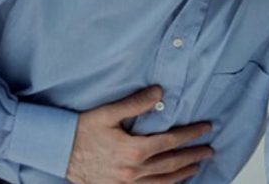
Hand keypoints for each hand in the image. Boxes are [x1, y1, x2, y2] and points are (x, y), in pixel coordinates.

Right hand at [65, 86, 212, 182]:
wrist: (58, 152)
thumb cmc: (81, 130)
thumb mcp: (108, 112)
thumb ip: (135, 103)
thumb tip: (160, 92)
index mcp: (133, 150)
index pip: (171, 141)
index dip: (191, 135)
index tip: (205, 128)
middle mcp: (133, 171)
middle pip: (172, 163)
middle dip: (193, 155)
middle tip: (209, 149)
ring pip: (163, 181)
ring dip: (183, 173)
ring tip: (197, 166)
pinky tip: (172, 181)